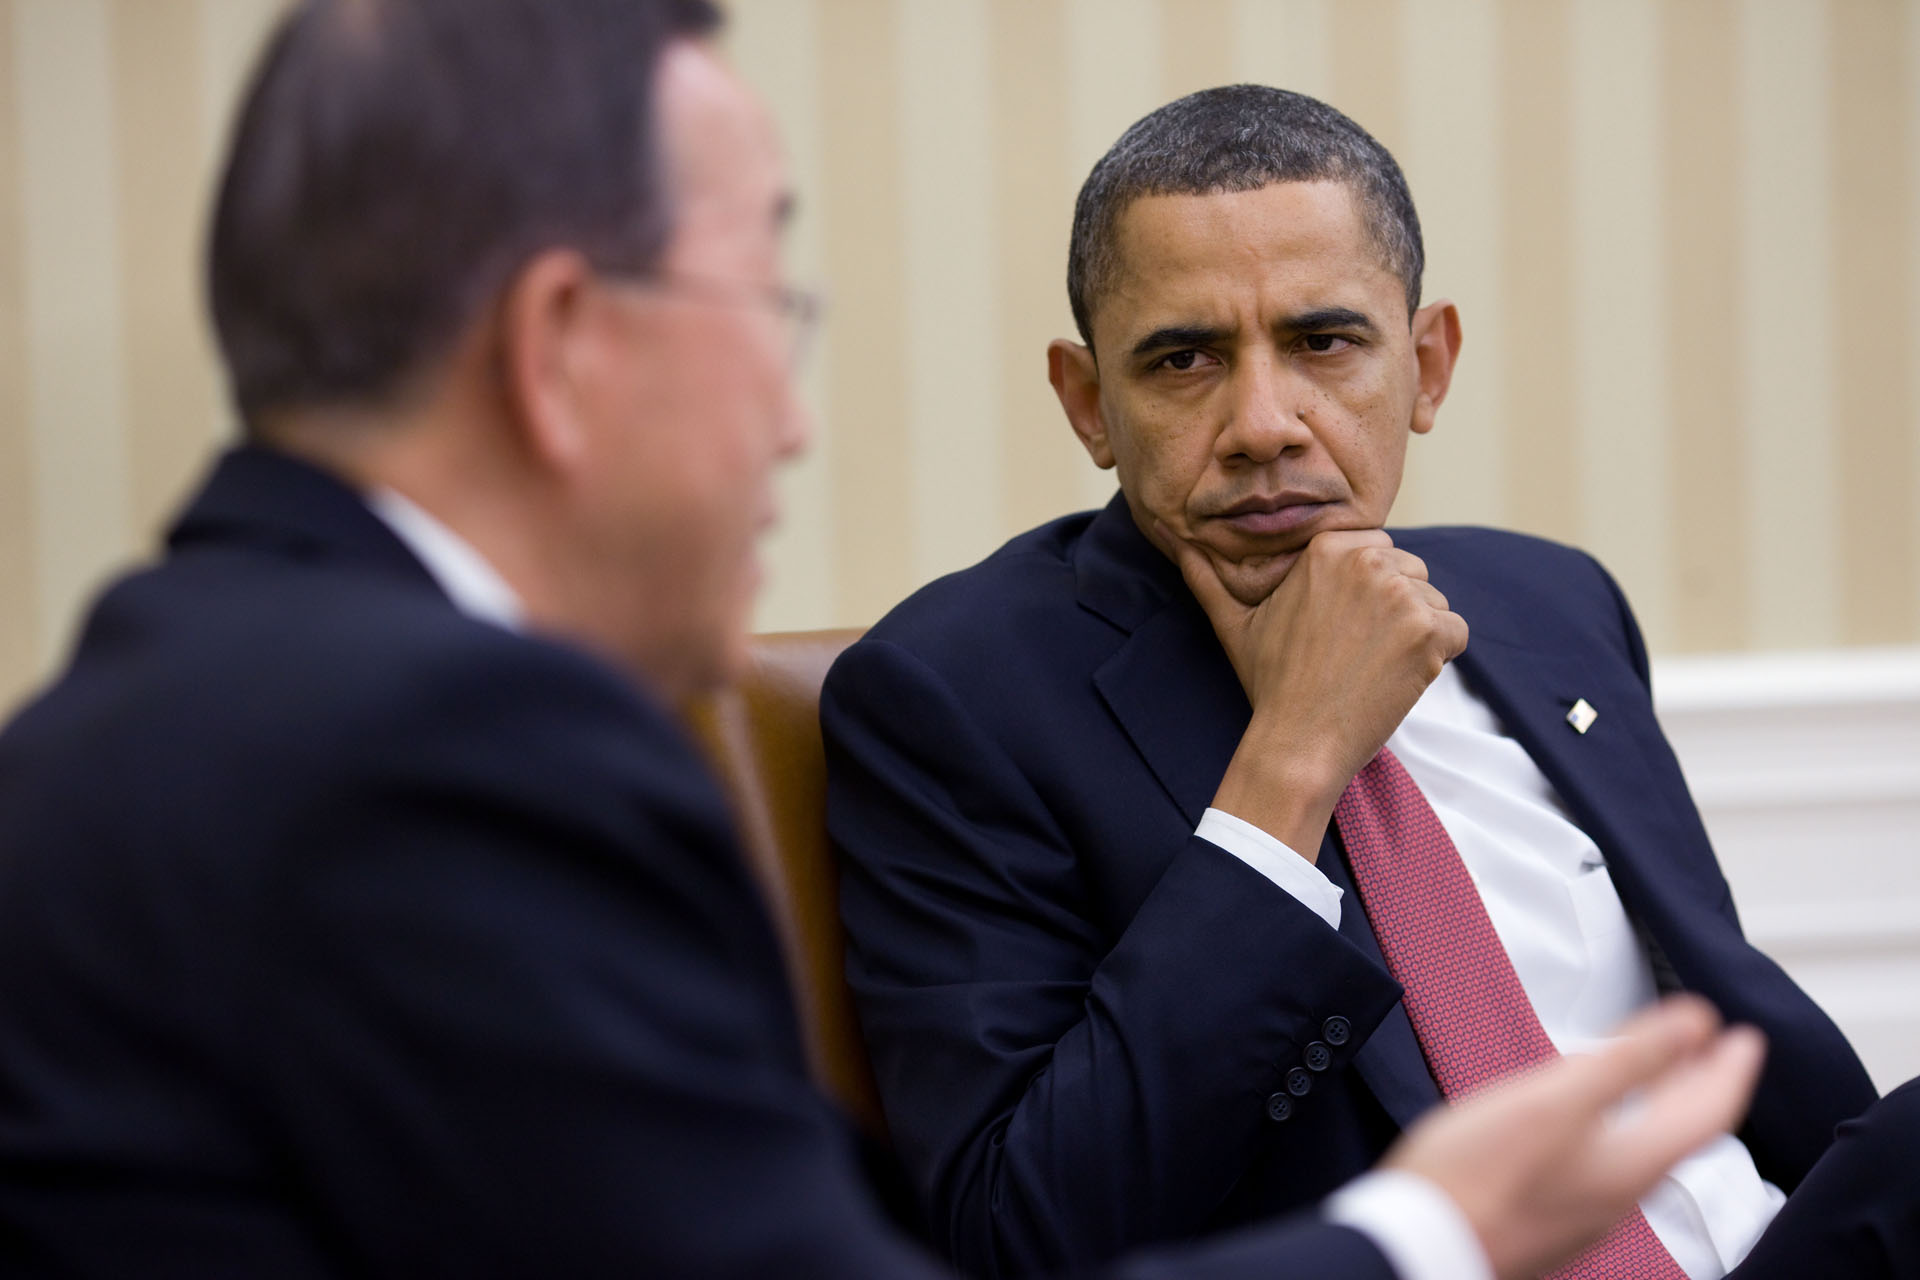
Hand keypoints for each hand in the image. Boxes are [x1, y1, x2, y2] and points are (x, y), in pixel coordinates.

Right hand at [1155, 523, 1467, 855]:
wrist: (1298, 741)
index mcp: (1326, 549)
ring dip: (1417, 632)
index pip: (1376, 550)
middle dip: (1395, 607)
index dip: (1366, 590)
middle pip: (1410, 570)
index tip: (1345, 627)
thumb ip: (1206, 577)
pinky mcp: (1431, 630)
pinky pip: (1456, 631)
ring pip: (1434, 600)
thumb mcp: (1234, 624)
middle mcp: (1368, 561)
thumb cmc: (1270, 683)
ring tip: (1374, 665)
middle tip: (1359, 651)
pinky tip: (1399, 677)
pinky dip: (1440, 658)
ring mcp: (1403, 595)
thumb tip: (1172, 539)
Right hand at [1381, 995, 1766, 1279]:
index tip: (1744, 1037)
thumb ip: (1628, 1059)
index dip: (1730, 1068)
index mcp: (1632, 1163)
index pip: (1707, 1112)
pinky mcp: (1548, 1216)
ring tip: (1662, 1073)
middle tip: (1713, 1051)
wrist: (1420, 1247)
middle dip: (1699, 1085)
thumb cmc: (1478, 1174)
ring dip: (1662, 1105)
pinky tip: (1594, 1119)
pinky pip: (1607, 1165)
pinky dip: (1621, 1127)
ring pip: (1644, 1150)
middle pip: (1679, 1134)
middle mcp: (1619, 1195)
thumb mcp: (1556, 1099)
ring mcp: (1583, 1211)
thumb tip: (1695, 1023)